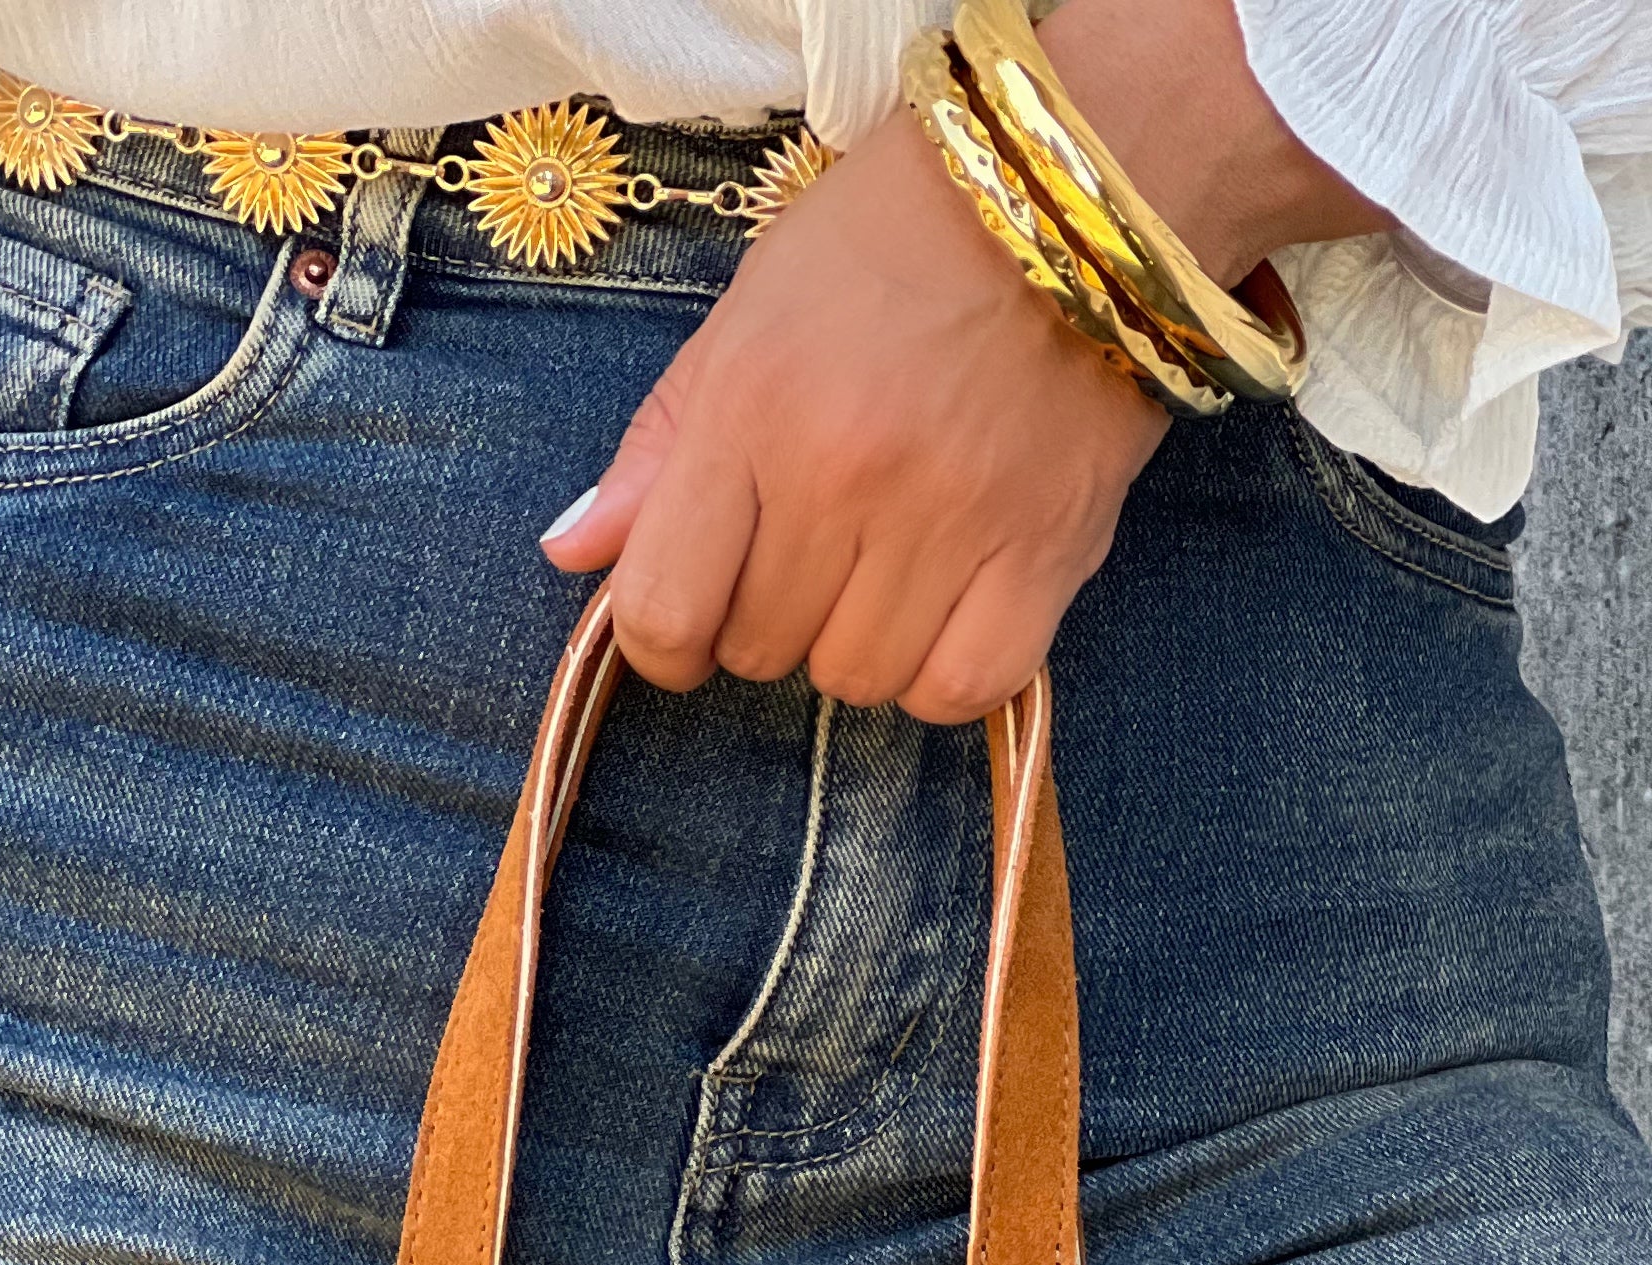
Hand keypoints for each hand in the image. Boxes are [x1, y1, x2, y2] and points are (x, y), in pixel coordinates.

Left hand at [542, 0, 1388, 720]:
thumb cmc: (898, 240)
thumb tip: (572, 554)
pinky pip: (961, 688)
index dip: (662, 641)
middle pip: (760, 650)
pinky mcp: (1045, 554)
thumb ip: (661, 443)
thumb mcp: (751, 313)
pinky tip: (947, 612)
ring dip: (858, 644)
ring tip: (888, 562)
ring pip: (857, 680)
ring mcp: (949, 522)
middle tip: (815, 544)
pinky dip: (943, 675)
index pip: (662, 607)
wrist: (1078, 188)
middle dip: (769, 617)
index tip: (687, 623)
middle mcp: (843, 477)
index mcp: (754, 410)